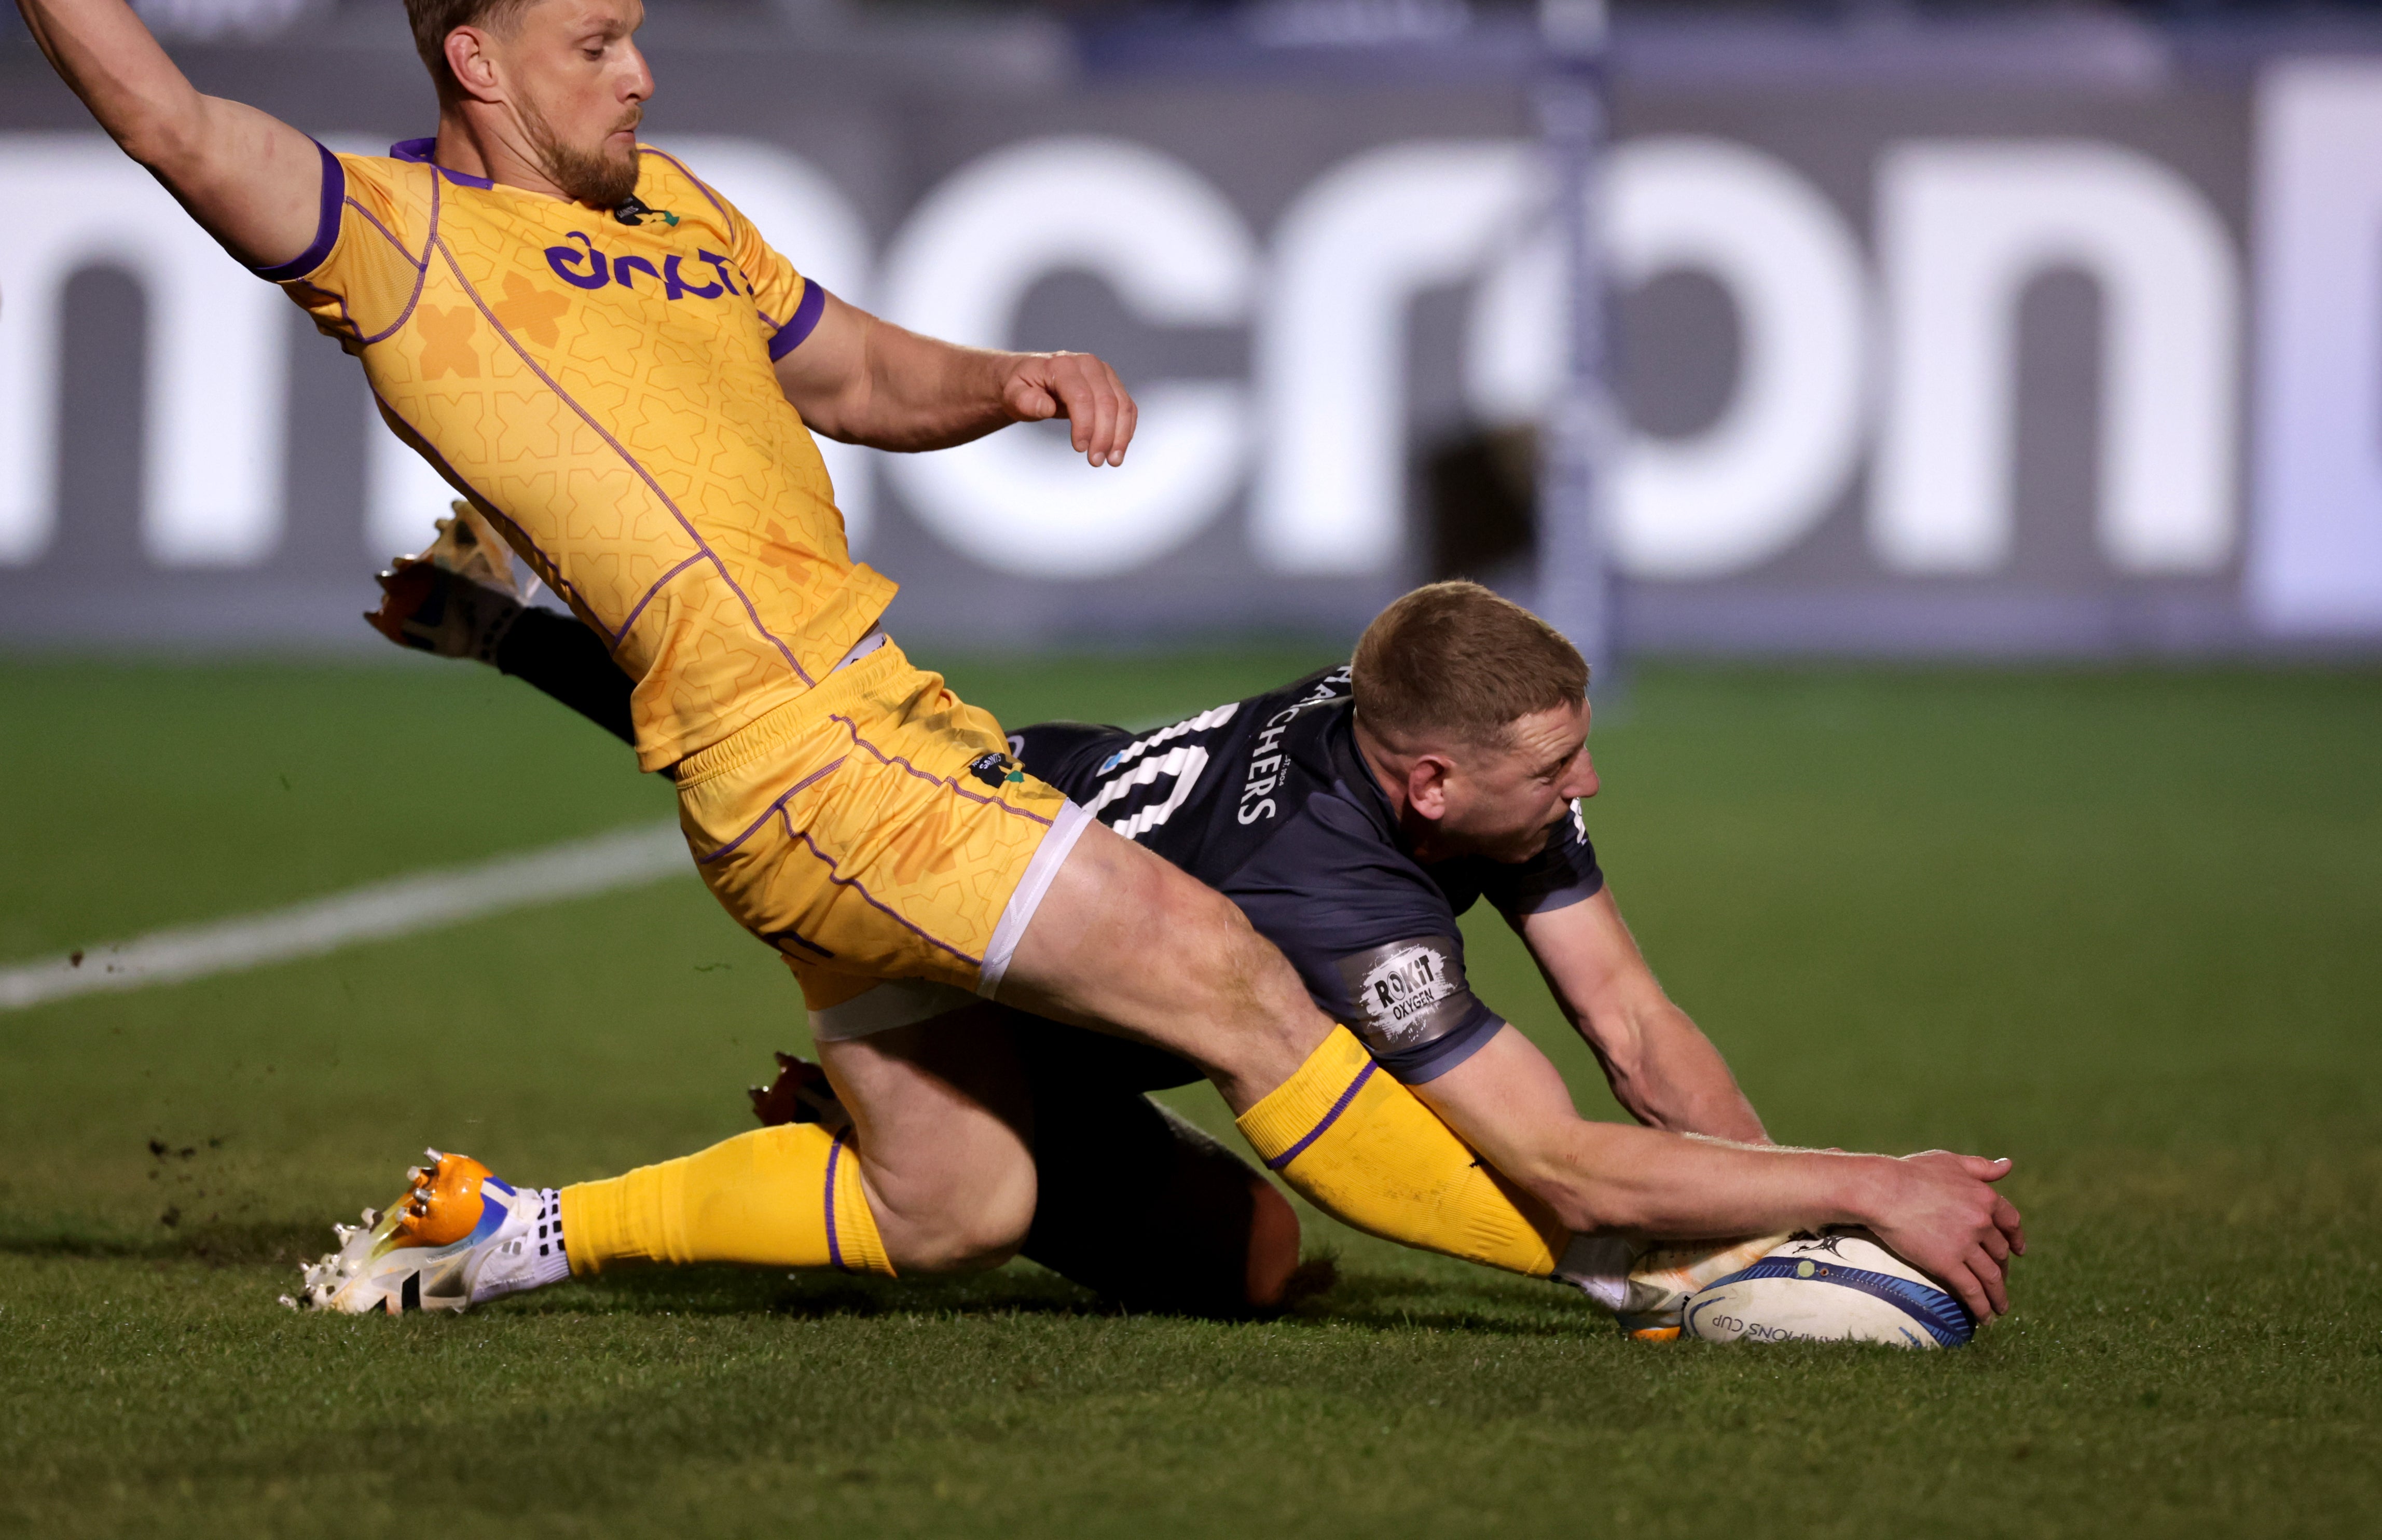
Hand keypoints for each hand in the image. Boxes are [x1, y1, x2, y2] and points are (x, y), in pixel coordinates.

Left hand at [999, 352, 1137, 466]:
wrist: (1030, 378)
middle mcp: (1088, 364)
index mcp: (1063, 364)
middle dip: (1104, 435)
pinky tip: (1118, 449)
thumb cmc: (1020, 388)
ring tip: (1112, 461)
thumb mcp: (1012, 395)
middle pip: (1106, 401)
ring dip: (1120, 436)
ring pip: (1122, 405)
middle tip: (1096, 461)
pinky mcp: (1112, 384)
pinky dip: (1126, 429)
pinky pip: (1127, 407)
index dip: (1084, 424)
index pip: (1081, 396)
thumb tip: (1046, 407)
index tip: (1079, 449)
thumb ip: (1025, 401)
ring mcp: (1103, 373)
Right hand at [1863, 1151, 2024, 1320]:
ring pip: (1991, 1277)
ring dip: (1998, 1296)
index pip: (2011, 1223)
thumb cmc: (1912, 1172)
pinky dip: (1982, 1306)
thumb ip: (1981, 1167)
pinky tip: (1985, 1317)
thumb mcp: (1950, 1162)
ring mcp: (1965, 1245)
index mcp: (1985, 1198)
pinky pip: (1972, 1291)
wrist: (1883, 1190)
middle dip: (2004, 1269)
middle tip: (2000, 1281)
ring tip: (2000, 1309)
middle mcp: (1981, 1222)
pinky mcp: (1947, 1264)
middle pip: (2000, 1252)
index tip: (2018, 1251)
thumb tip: (2008, 1165)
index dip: (2016, 1239)